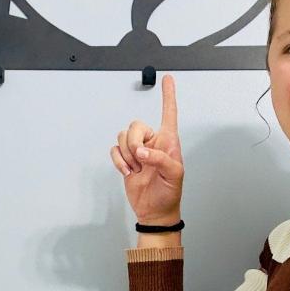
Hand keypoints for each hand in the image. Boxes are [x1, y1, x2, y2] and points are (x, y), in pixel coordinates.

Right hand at [110, 73, 184, 222]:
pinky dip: (119, 162)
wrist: (155, 211)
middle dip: (133, 142)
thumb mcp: (174, 175)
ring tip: (137, 169)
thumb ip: (160, 159)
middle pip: (136, 125)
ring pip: (123, 136)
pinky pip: (115, 150)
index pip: (169, 113)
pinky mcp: (126, 160)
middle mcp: (153, 142)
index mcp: (169, 141)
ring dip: (126, 155)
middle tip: (140, 160)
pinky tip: (129, 172)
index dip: (168, 95)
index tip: (168, 79)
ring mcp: (138, 151)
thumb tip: (142, 152)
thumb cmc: (170, 193)